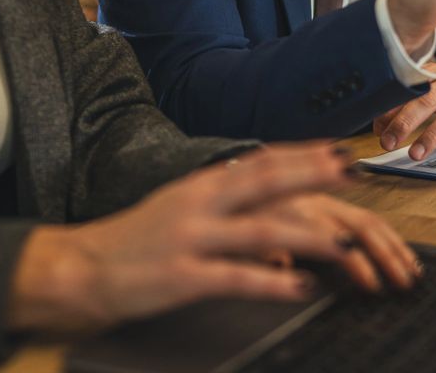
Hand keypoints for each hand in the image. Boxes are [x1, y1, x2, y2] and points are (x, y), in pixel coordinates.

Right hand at [7, 143, 420, 333]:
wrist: (83, 268)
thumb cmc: (137, 238)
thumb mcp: (180, 206)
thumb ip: (221, 198)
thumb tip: (266, 194)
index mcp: (201, 184)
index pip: (260, 160)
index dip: (302, 154)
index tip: (337, 149)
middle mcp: (199, 202)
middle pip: (265, 182)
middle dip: (312, 175)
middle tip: (352, 172)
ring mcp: (191, 238)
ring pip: (260, 231)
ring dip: (307, 235)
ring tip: (345, 242)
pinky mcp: (182, 277)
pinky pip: (236, 278)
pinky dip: (272, 281)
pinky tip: (301, 286)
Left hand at [373, 61, 435, 162]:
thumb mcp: (433, 88)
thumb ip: (406, 104)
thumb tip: (379, 127)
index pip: (410, 89)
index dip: (391, 108)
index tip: (377, 128)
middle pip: (428, 99)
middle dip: (406, 121)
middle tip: (388, 142)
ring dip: (433, 135)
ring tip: (416, 154)